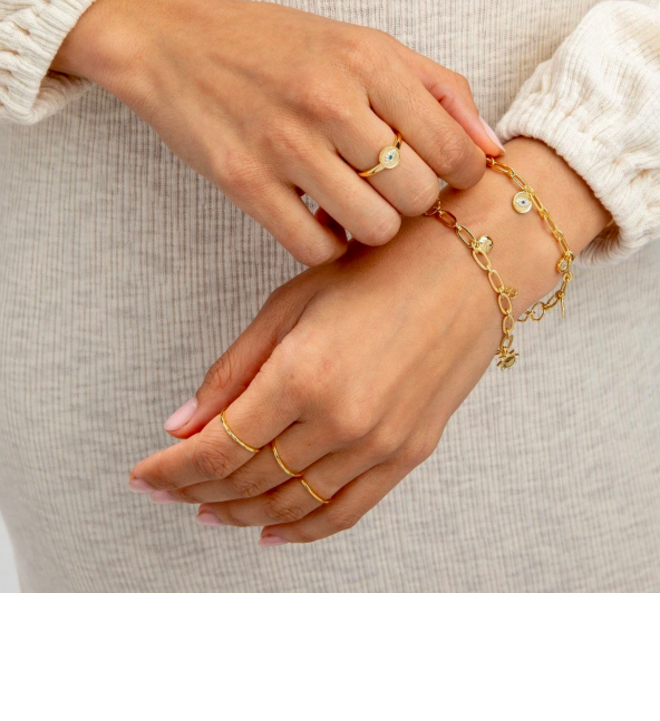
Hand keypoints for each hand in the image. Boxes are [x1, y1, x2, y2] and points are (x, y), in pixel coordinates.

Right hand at [53, 0, 502, 265]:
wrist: (175, 44)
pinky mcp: (246, 183)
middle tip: (392, 190)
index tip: (446, 180)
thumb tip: (490, 148)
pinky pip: (315, 247)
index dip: (461, 179)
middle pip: (417, 196)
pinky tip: (318, 218)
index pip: (453, 150)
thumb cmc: (276, 46)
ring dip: (372, 227)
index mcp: (368, 60)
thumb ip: (436, 89)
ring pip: (373, 228)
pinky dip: (327, 245)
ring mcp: (285, 145)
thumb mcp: (363, 44)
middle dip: (414, 204)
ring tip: (355, 203)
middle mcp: (330, 100)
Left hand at [130, 139, 608, 543]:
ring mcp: (378, 445)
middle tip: (170, 491)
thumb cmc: (378, 269)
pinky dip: (304, 530)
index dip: (171, 472)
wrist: (467, 268)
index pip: (216, 450)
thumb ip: (233, 370)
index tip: (144, 477)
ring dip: (242, 514)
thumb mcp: (289, 304)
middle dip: (198, 492)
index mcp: (301, 377)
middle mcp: (339, 422)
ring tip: (210, 512)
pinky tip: (273, 533)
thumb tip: (182, 424)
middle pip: (249, 482)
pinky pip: (346, 512)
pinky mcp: (407, 454)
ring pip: (292, 504)